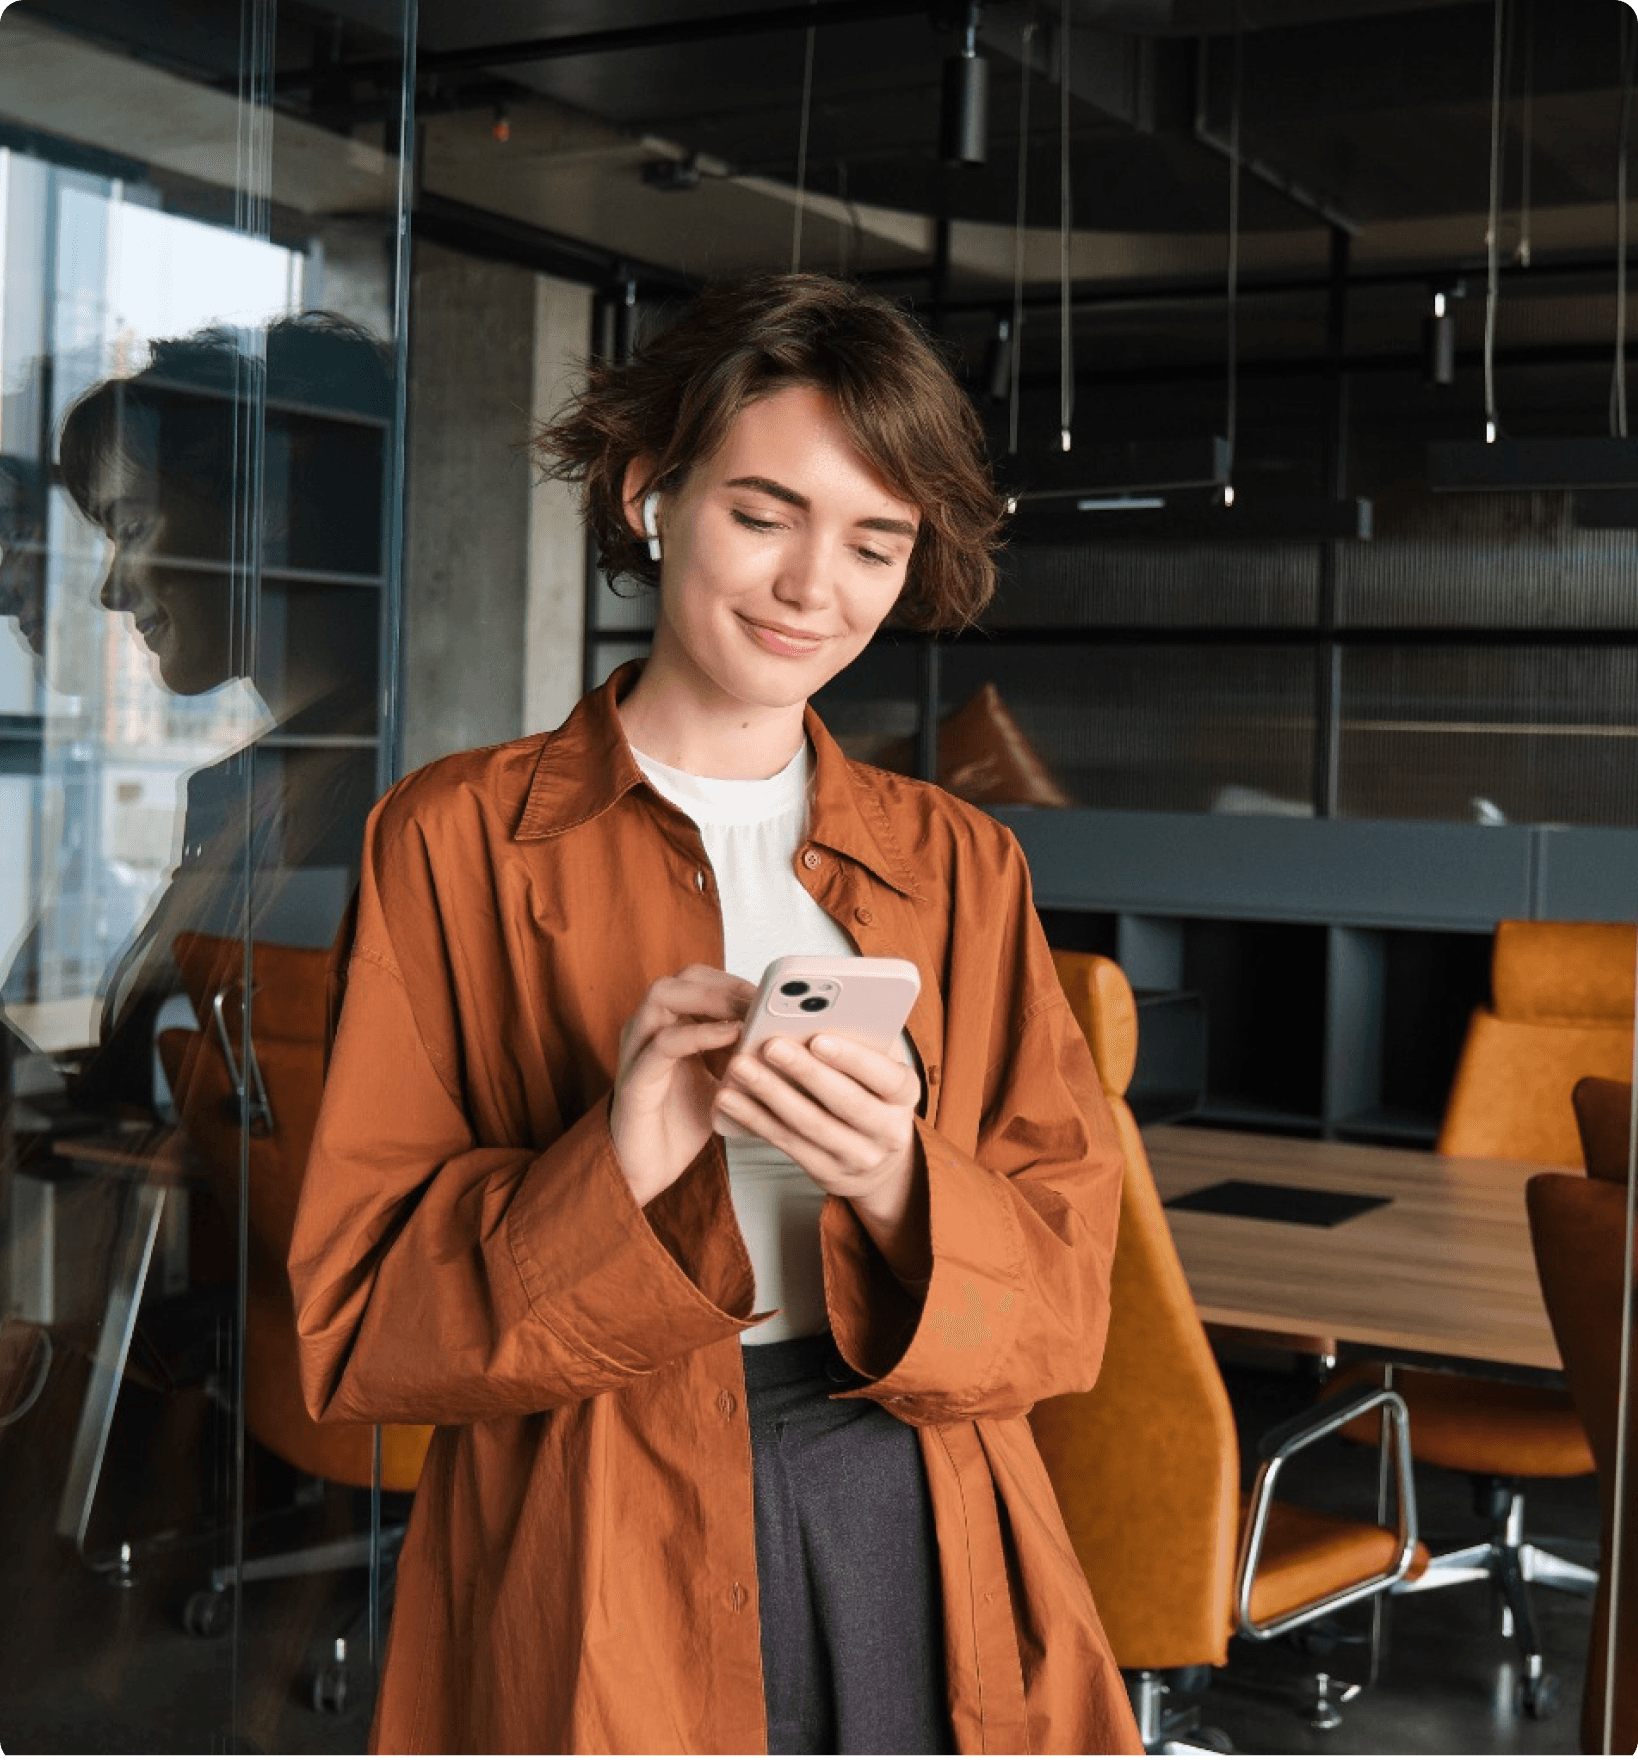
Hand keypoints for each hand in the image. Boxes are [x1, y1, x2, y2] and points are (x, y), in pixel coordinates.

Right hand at [610, 966, 755, 1205]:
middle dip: (727, 983)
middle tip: (765, 999)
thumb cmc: (682, 1122)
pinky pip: (663, 1043)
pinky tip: (732, 1034)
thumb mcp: (724, 1081)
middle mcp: (648, 1029)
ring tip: (750, 1012)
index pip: (701, 981)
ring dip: (711, 998)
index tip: (773, 995)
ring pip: (664, 997)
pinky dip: (699, 1033)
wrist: (649, 1169)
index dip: (737, 981)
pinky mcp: (634, 1078)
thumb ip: (745, 1057)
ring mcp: (637, 1049)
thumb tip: (795, 1042)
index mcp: (669, 1025)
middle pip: (682, 979)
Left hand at [711, 1034, 929, 1287]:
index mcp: (906, 1095)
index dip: (852, 1058)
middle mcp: (888, 1131)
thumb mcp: (879, 1068)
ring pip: (809, 1125)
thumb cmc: (872, 1093)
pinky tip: (731, 1098)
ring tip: (741, 1067)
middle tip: (769, 1045)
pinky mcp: (826, 1173)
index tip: (818, 1038)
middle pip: (844, 1101)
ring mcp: (858, 1157)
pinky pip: (787, 1144)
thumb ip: (861, 1042)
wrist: (880, 1161)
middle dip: (804, 1071)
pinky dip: (755, 1119)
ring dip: (770, 1094)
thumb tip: (818, 1012)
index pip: (886, 1076)